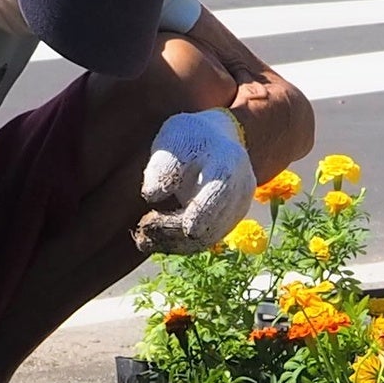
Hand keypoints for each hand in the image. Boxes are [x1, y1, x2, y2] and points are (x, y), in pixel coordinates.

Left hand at [135, 106, 256, 253]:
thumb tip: (152, 195)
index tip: (186, 228)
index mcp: (228, 161)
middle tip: (143, 227)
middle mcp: (240, 189)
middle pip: (211, 221)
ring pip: (206, 237)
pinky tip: (152, 240)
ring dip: (173, 242)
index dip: (204, 211)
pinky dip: (178, 244)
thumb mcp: (174, 139)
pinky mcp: (226, 223)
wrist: (215, 140)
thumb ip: (164, 164)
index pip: (220, 190)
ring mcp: (236, 209)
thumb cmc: (189, 137)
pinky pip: (203, 241)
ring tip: (143, 237)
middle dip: (176, 229)